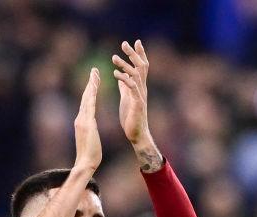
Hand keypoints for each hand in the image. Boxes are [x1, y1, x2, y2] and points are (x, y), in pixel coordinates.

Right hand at [74, 68, 101, 171]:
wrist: (85, 163)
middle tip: (94, 70)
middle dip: (90, 83)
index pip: (87, 102)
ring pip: (87, 99)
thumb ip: (90, 129)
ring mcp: (82, 120)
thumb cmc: (90, 155)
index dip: (90, 91)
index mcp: (83, 121)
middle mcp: (80, 118)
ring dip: (91, 85)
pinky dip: (91, 96)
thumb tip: (91, 125)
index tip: (94, 80)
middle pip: (86, 97)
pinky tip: (94, 87)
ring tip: (95, 74)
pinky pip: (89, 107)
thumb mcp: (91, 138)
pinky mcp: (86, 124)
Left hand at [112, 39, 161, 170]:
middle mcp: (142, 89)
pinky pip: (132, 88)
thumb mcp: (126, 98)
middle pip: (141, 67)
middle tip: (124, 43)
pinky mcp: (137, 103)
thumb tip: (121, 76)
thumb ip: (124, 86)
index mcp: (139, 87)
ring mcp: (141, 96)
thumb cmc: (131, 118)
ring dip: (125, 65)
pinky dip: (124, 80)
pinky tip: (116, 75)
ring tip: (114, 57)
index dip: (139, 54)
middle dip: (133, 54)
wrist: (137, 135)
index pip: (141, 67)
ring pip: (136, 75)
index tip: (135, 42)